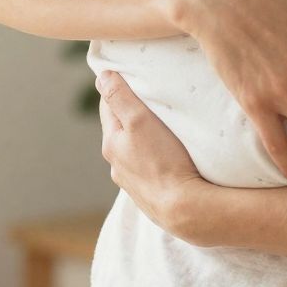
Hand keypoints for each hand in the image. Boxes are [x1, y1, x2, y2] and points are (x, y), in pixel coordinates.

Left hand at [96, 73, 211, 238]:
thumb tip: (102, 76)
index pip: (108, 106)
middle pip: (121, 130)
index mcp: (111, 144)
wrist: (184, 210)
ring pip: (135, 152)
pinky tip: (169, 160)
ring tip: (164, 130)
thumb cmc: (163, 162)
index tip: (131, 76)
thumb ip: (120, 97)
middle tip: (152, 99)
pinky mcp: (150, 196)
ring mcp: (133, 183)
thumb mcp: (139, 121)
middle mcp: (117, 165)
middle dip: (133, 114)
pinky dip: (155, 160)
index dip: (119, 89)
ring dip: (145, 139)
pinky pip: (149, 170)